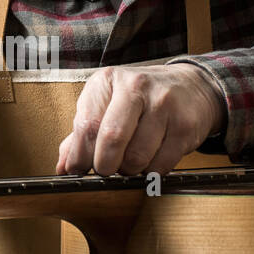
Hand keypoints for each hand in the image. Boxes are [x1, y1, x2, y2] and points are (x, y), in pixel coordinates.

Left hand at [55, 64, 223, 175]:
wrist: (190, 87)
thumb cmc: (140, 99)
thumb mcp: (106, 105)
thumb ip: (82, 134)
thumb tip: (63, 167)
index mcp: (108, 80)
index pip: (86, 125)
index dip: (79, 156)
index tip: (78, 170)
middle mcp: (136, 86)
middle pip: (111, 139)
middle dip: (104, 166)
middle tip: (106, 170)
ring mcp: (164, 105)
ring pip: (137, 158)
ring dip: (129, 171)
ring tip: (130, 161)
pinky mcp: (185, 126)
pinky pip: (160, 165)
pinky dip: (151, 172)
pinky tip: (151, 159)